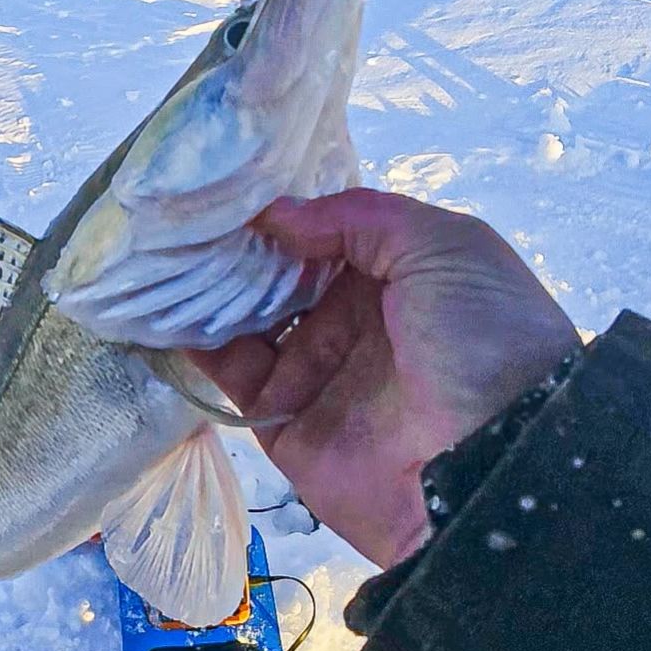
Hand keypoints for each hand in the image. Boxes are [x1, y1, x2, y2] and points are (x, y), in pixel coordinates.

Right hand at [191, 189, 579, 567]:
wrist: (493, 464)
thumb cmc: (481, 338)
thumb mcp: (445, 248)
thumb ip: (359, 217)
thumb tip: (274, 216)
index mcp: (397, 278)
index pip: (325, 234)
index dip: (282, 211)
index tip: (227, 186)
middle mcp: (353, 322)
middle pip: (278, 277)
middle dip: (234, 249)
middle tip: (179, 215)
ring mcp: (316, 374)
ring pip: (245, 323)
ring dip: (206, 291)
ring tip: (157, 253)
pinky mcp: (283, 424)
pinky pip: (231, 378)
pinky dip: (195, 345)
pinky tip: (161, 306)